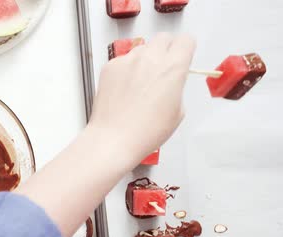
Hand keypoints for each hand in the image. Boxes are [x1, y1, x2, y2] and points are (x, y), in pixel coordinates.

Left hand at [89, 33, 195, 166]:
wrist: (114, 138)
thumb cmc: (145, 131)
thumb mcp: (177, 111)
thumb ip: (177, 86)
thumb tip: (172, 80)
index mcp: (172, 68)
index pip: (185, 40)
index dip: (186, 49)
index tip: (183, 55)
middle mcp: (149, 58)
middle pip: (164, 38)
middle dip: (167, 49)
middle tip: (163, 68)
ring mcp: (127, 61)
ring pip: (142, 48)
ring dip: (145, 59)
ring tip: (141, 84)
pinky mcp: (110, 67)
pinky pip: (123, 60)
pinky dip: (126, 69)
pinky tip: (125, 89)